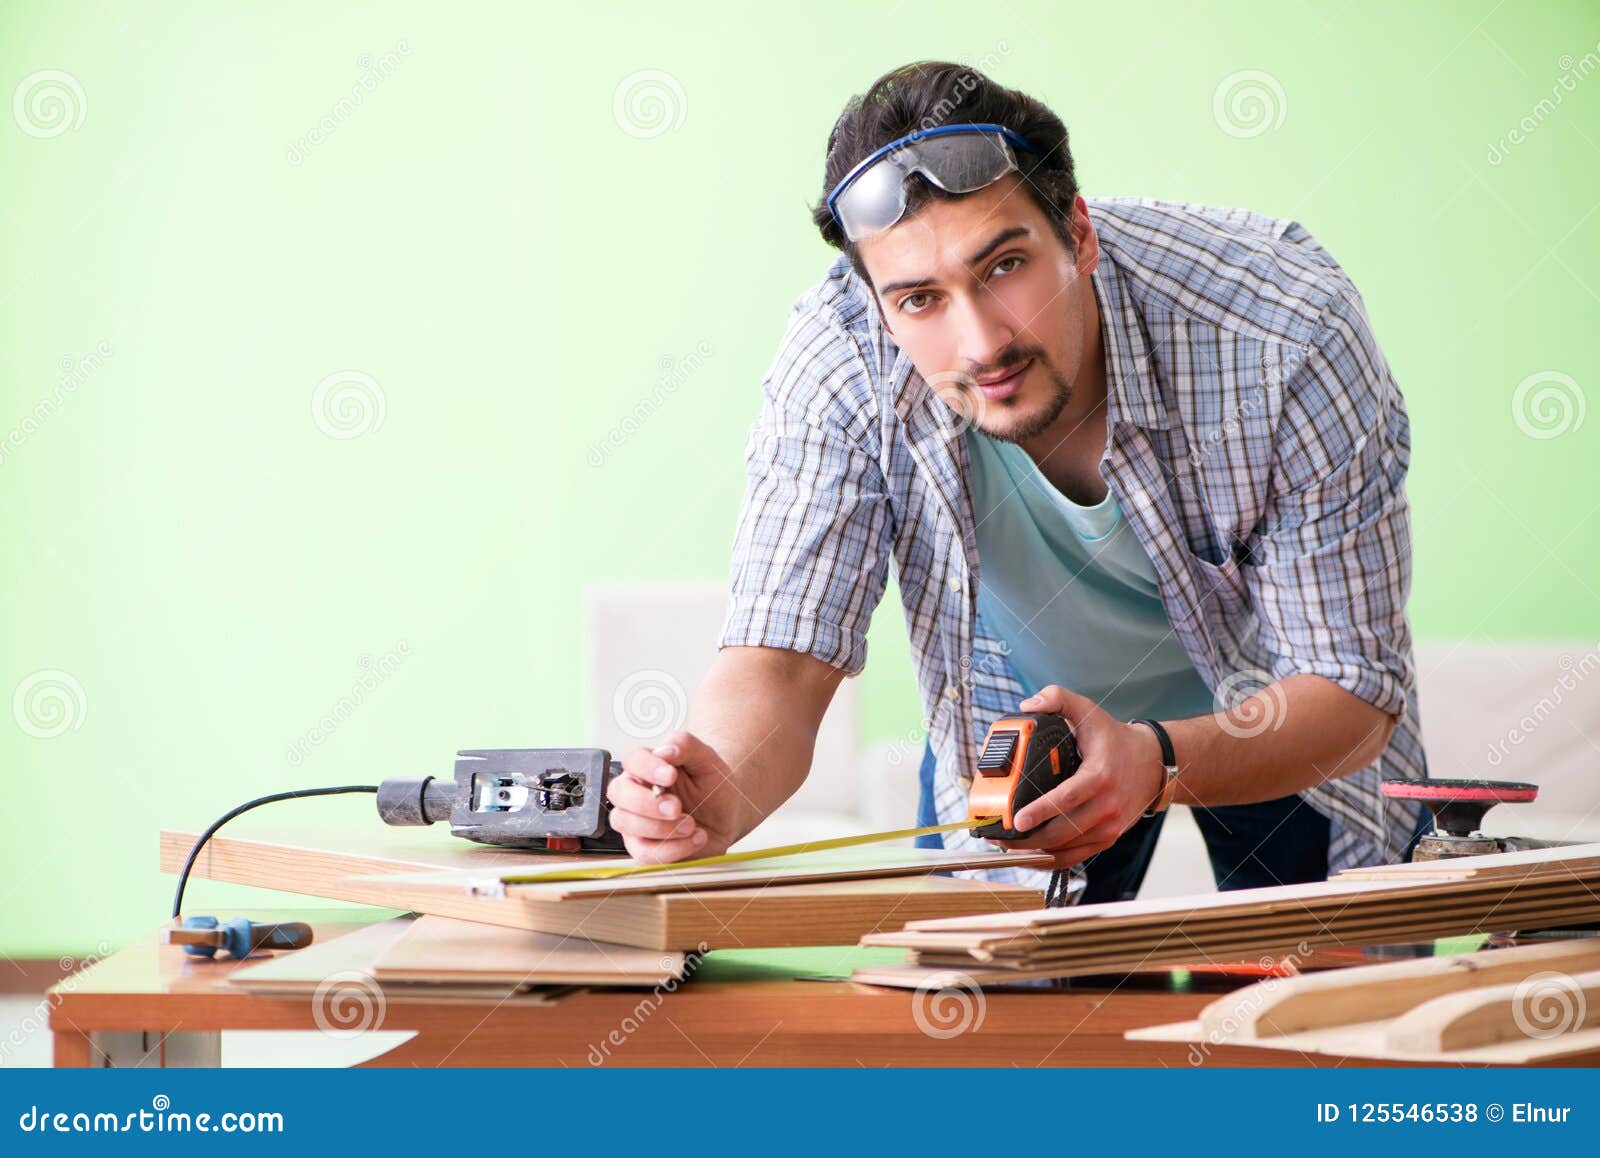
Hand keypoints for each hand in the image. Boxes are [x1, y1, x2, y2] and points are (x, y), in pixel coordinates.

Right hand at [606, 730, 741, 863]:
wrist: (727, 816)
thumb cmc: (712, 786)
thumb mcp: (707, 760)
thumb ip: (686, 746)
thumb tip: (664, 750)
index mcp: (647, 766)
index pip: (632, 760)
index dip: (647, 767)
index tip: (671, 775)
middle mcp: (635, 792)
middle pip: (618, 792)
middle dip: (646, 803)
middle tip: (677, 807)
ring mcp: (634, 821)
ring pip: (625, 823)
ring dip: (660, 828)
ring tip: (691, 824)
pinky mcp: (643, 847)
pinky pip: (644, 853)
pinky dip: (672, 849)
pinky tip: (695, 838)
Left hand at [992, 685, 1166, 868]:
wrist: (1152, 763)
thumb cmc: (1114, 739)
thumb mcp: (1088, 711)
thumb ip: (1058, 698)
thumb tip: (1028, 705)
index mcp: (1100, 776)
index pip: (1067, 799)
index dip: (1040, 811)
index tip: (1017, 819)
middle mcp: (1107, 806)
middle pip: (1062, 831)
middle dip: (1027, 838)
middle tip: (999, 834)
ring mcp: (1108, 826)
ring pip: (1066, 848)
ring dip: (1034, 851)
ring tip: (1007, 844)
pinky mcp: (1108, 838)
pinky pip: (1075, 857)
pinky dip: (1050, 860)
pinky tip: (1029, 855)